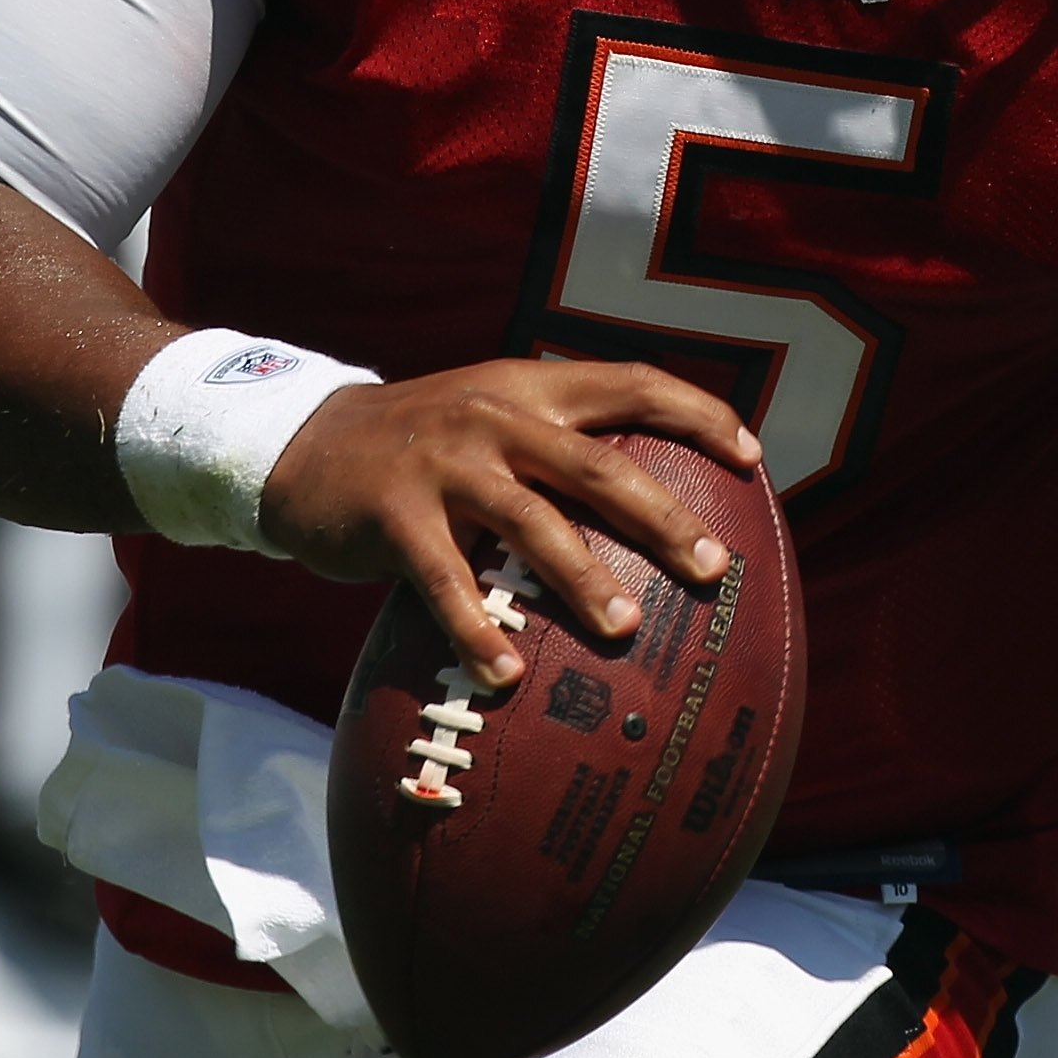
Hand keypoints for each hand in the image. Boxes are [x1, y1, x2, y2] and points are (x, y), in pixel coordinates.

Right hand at [259, 354, 762, 688]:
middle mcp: (495, 414)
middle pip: (596, 464)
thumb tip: (655, 496)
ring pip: (530, 521)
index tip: (754, 458)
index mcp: (532, 387)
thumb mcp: (494, 412)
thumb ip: (560, 438)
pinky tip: (507, 676)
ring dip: (582, 577)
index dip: (698, 413)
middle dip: (661, 516)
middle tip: (714, 566)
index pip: (631, 381)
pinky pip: (444, 579)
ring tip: (627, 628)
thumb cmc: (423, 443)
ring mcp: (444, 462)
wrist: (303, 441)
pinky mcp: (393, 513)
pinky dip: (477, 628)